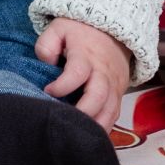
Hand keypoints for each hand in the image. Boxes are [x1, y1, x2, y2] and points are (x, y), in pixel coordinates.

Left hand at [35, 17, 130, 132]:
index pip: (77, 72)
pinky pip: (114, 116)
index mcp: (86, 55)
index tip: (48, 91)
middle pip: (97, 97)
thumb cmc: (81, 32)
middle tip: (63, 122)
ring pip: (109, 112)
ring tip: (75, 136)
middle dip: (81, 114)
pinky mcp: (118, 95)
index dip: (62, 86)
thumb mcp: (60, 28)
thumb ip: (47, 44)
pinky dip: (103, 128)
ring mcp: (113, 86)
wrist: (113, 32)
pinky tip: (88, 136)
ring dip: (93, 127)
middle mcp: (102, 73)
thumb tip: (46, 63)